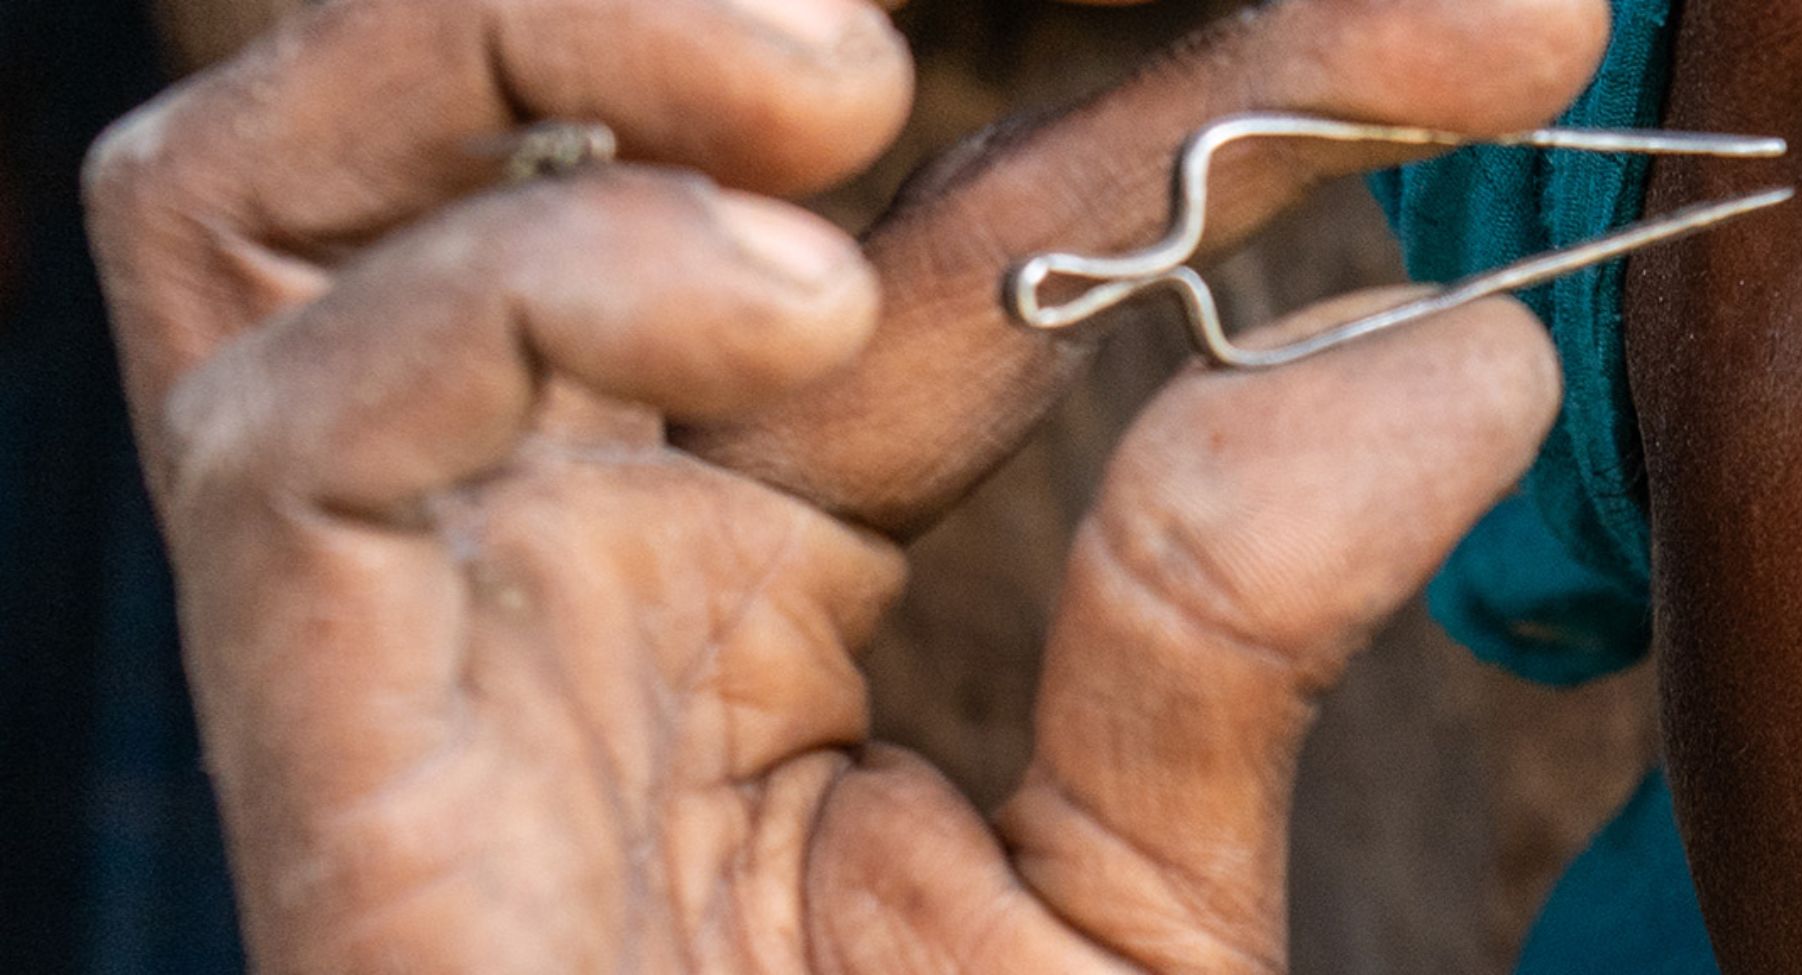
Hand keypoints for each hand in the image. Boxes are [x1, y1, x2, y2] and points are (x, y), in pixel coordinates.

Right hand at [82, 0, 1599, 969]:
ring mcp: (421, 615)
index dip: (1220, 93)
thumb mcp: (1132, 882)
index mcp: (754, 548)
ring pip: (281, 186)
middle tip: (970, 18)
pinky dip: (521, 290)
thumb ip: (1235, 616)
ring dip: (553, 50)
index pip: (963, 227)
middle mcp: (560, 534)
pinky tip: (789, 312)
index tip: (1486, 34)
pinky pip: (293, 431)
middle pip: (539, 122)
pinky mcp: (323, 735)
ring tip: (839, 107)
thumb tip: (1461, 351)